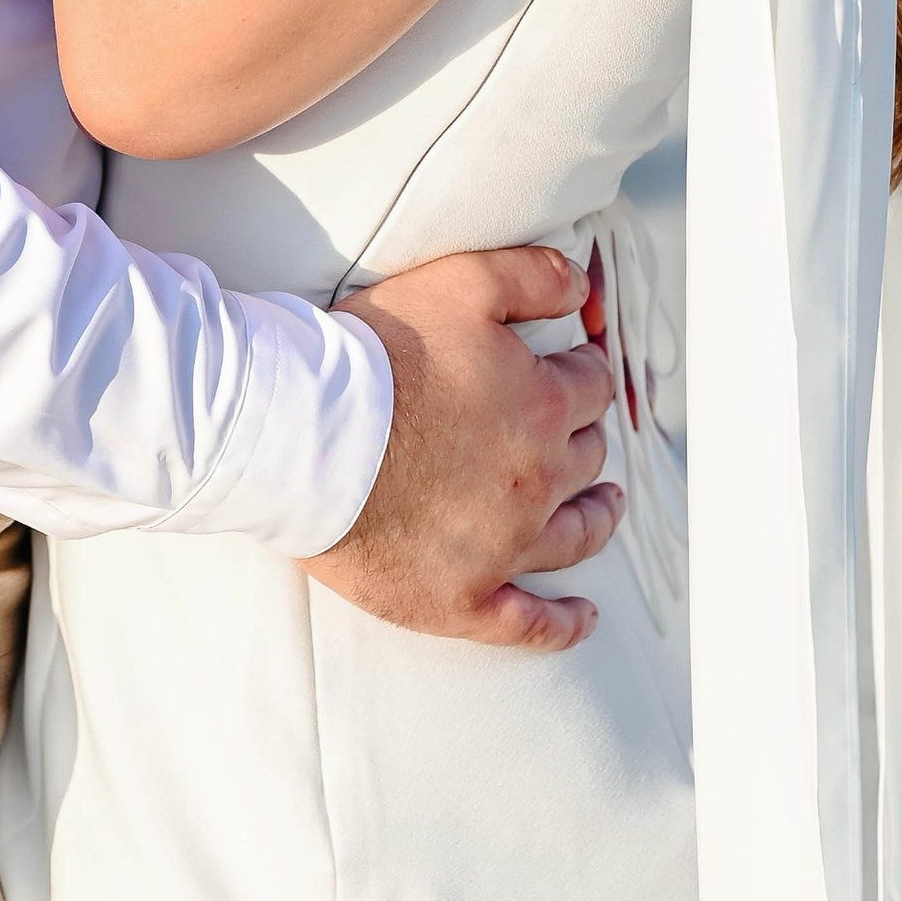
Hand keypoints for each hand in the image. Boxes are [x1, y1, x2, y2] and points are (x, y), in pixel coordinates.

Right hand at [314, 246, 623, 647]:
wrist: (298, 434)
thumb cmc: (371, 356)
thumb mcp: (460, 282)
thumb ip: (533, 276)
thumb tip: (583, 289)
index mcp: (543, 405)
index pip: (590, 385)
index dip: (581, 371)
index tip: (572, 369)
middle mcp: (537, 480)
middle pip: (585, 456)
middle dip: (583, 435)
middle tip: (572, 428)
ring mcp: (504, 547)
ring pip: (577, 536)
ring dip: (596, 517)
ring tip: (603, 507)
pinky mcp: (462, 599)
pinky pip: (531, 623)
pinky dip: (563, 623)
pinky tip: (582, 616)